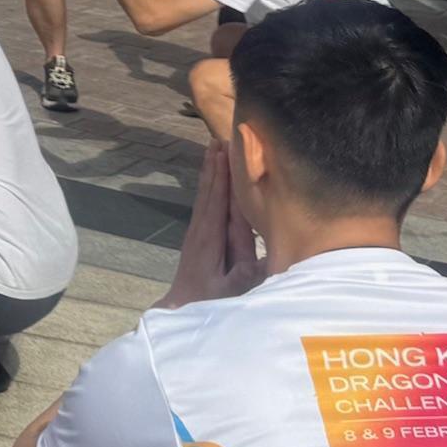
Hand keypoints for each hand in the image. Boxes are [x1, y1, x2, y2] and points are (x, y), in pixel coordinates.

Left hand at [161, 144, 265, 308]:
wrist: (182, 308)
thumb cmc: (211, 301)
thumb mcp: (232, 290)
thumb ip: (246, 269)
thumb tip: (264, 248)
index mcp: (210, 239)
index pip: (218, 201)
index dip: (223, 177)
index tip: (227, 153)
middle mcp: (200, 229)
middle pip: (209, 191)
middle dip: (215, 165)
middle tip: (220, 138)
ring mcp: (196, 230)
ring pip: (204, 194)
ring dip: (209, 170)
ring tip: (213, 147)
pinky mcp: (196, 234)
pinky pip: (203, 202)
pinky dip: (207, 184)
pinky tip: (211, 175)